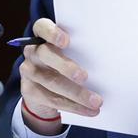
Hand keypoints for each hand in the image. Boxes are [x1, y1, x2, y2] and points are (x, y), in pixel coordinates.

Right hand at [18, 18, 101, 134]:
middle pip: (45, 55)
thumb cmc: (65, 62)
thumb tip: (109, 60)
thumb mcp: (72, 53)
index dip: (52, 33)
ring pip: (51, 82)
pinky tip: (88, 110)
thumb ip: (81, 50)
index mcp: (42, 35)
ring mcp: (28, 71)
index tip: (66, 41)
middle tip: (84, 77)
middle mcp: (32, 51)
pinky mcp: (29, 91)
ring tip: (96, 101)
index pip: (42, 27)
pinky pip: (52, 100)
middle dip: (66, 67)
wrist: (44, 87)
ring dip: (76, 94)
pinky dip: (73, 106)